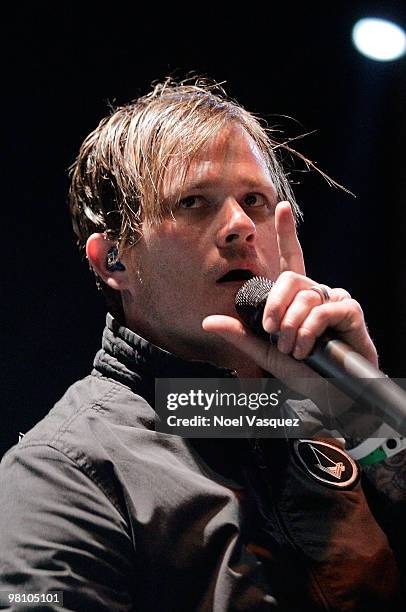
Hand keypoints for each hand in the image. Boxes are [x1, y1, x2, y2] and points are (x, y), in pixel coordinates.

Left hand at [203, 201, 377, 379]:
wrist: (330, 393)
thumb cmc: (302, 371)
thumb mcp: (264, 351)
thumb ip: (240, 334)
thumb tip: (207, 320)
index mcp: (296, 298)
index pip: (292, 258)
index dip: (287, 233)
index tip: (281, 207)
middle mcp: (316, 293)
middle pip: (290, 279)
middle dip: (275, 307)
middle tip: (273, 333)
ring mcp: (334, 300)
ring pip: (305, 297)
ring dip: (293, 328)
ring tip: (293, 349)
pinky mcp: (350, 311)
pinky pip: (324, 310)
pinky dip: (310, 330)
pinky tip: (308, 347)